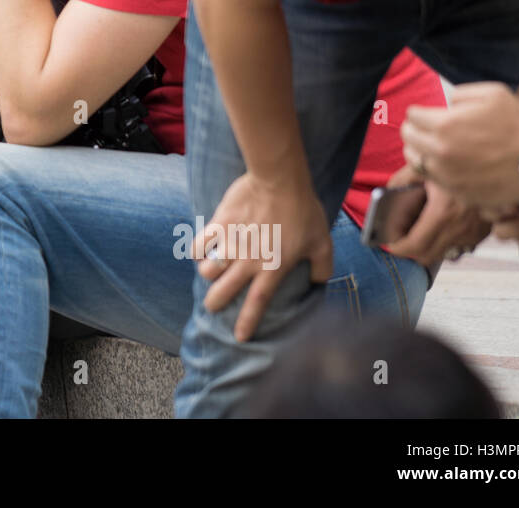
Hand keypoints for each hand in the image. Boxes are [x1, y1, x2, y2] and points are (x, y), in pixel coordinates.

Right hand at [192, 170, 333, 341]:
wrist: (278, 180)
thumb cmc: (302, 210)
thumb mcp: (322, 242)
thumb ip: (322, 267)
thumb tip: (317, 281)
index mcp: (272, 268)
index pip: (257, 303)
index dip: (247, 322)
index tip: (239, 338)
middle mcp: (248, 261)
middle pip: (223, 292)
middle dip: (215, 303)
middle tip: (213, 306)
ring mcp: (230, 243)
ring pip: (207, 270)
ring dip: (207, 274)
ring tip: (210, 271)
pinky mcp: (218, 224)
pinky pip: (198, 243)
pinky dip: (197, 250)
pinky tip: (200, 249)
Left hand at [384, 164, 491, 264]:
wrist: (500, 162)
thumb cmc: (457, 160)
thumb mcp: (424, 166)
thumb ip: (401, 181)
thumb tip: (386, 195)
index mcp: (443, 213)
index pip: (415, 245)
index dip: (397, 248)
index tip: (388, 243)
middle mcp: (461, 228)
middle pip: (428, 256)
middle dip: (409, 251)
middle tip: (399, 238)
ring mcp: (475, 233)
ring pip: (445, 253)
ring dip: (428, 248)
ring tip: (417, 231)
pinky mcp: (484, 232)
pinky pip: (461, 246)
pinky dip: (446, 242)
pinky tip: (440, 226)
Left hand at [400, 82, 518, 210]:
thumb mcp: (493, 94)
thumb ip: (461, 94)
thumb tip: (445, 104)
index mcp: (444, 125)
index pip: (412, 116)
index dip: (419, 112)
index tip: (426, 113)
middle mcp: (439, 151)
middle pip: (407, 137)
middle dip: (414, 129)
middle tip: (424, 128)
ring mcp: (446, 174)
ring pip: (414, 160)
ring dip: (418, 150)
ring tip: (429, 146)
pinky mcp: (455, 191)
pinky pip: (432, 179)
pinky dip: (434, 169)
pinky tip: (445, 163)